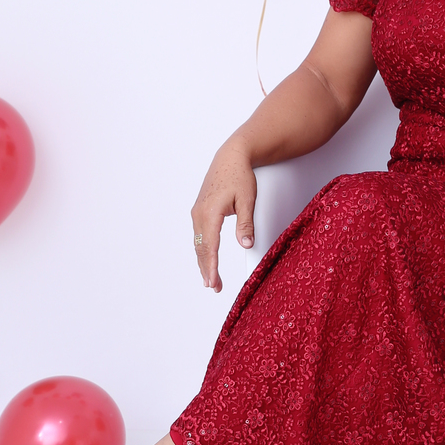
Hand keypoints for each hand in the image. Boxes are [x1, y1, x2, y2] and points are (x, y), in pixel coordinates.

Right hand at [191, 140, 256, 292]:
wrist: (231, 157)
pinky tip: (207, 259)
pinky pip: (199, 235)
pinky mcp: (199, 210)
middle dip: (207, 269)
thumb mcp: (247, 200)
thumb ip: (245, 224)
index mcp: (210, 212)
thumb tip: (246, 245)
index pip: (210, 246)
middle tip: (214, 287)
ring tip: (211, 280)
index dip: (212, 266)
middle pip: (201, 248)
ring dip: (204, 262)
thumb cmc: (240, 176)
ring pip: (198, 243)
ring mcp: (197, 212)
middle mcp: (199, 213)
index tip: (213, 282)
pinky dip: (203, 250)